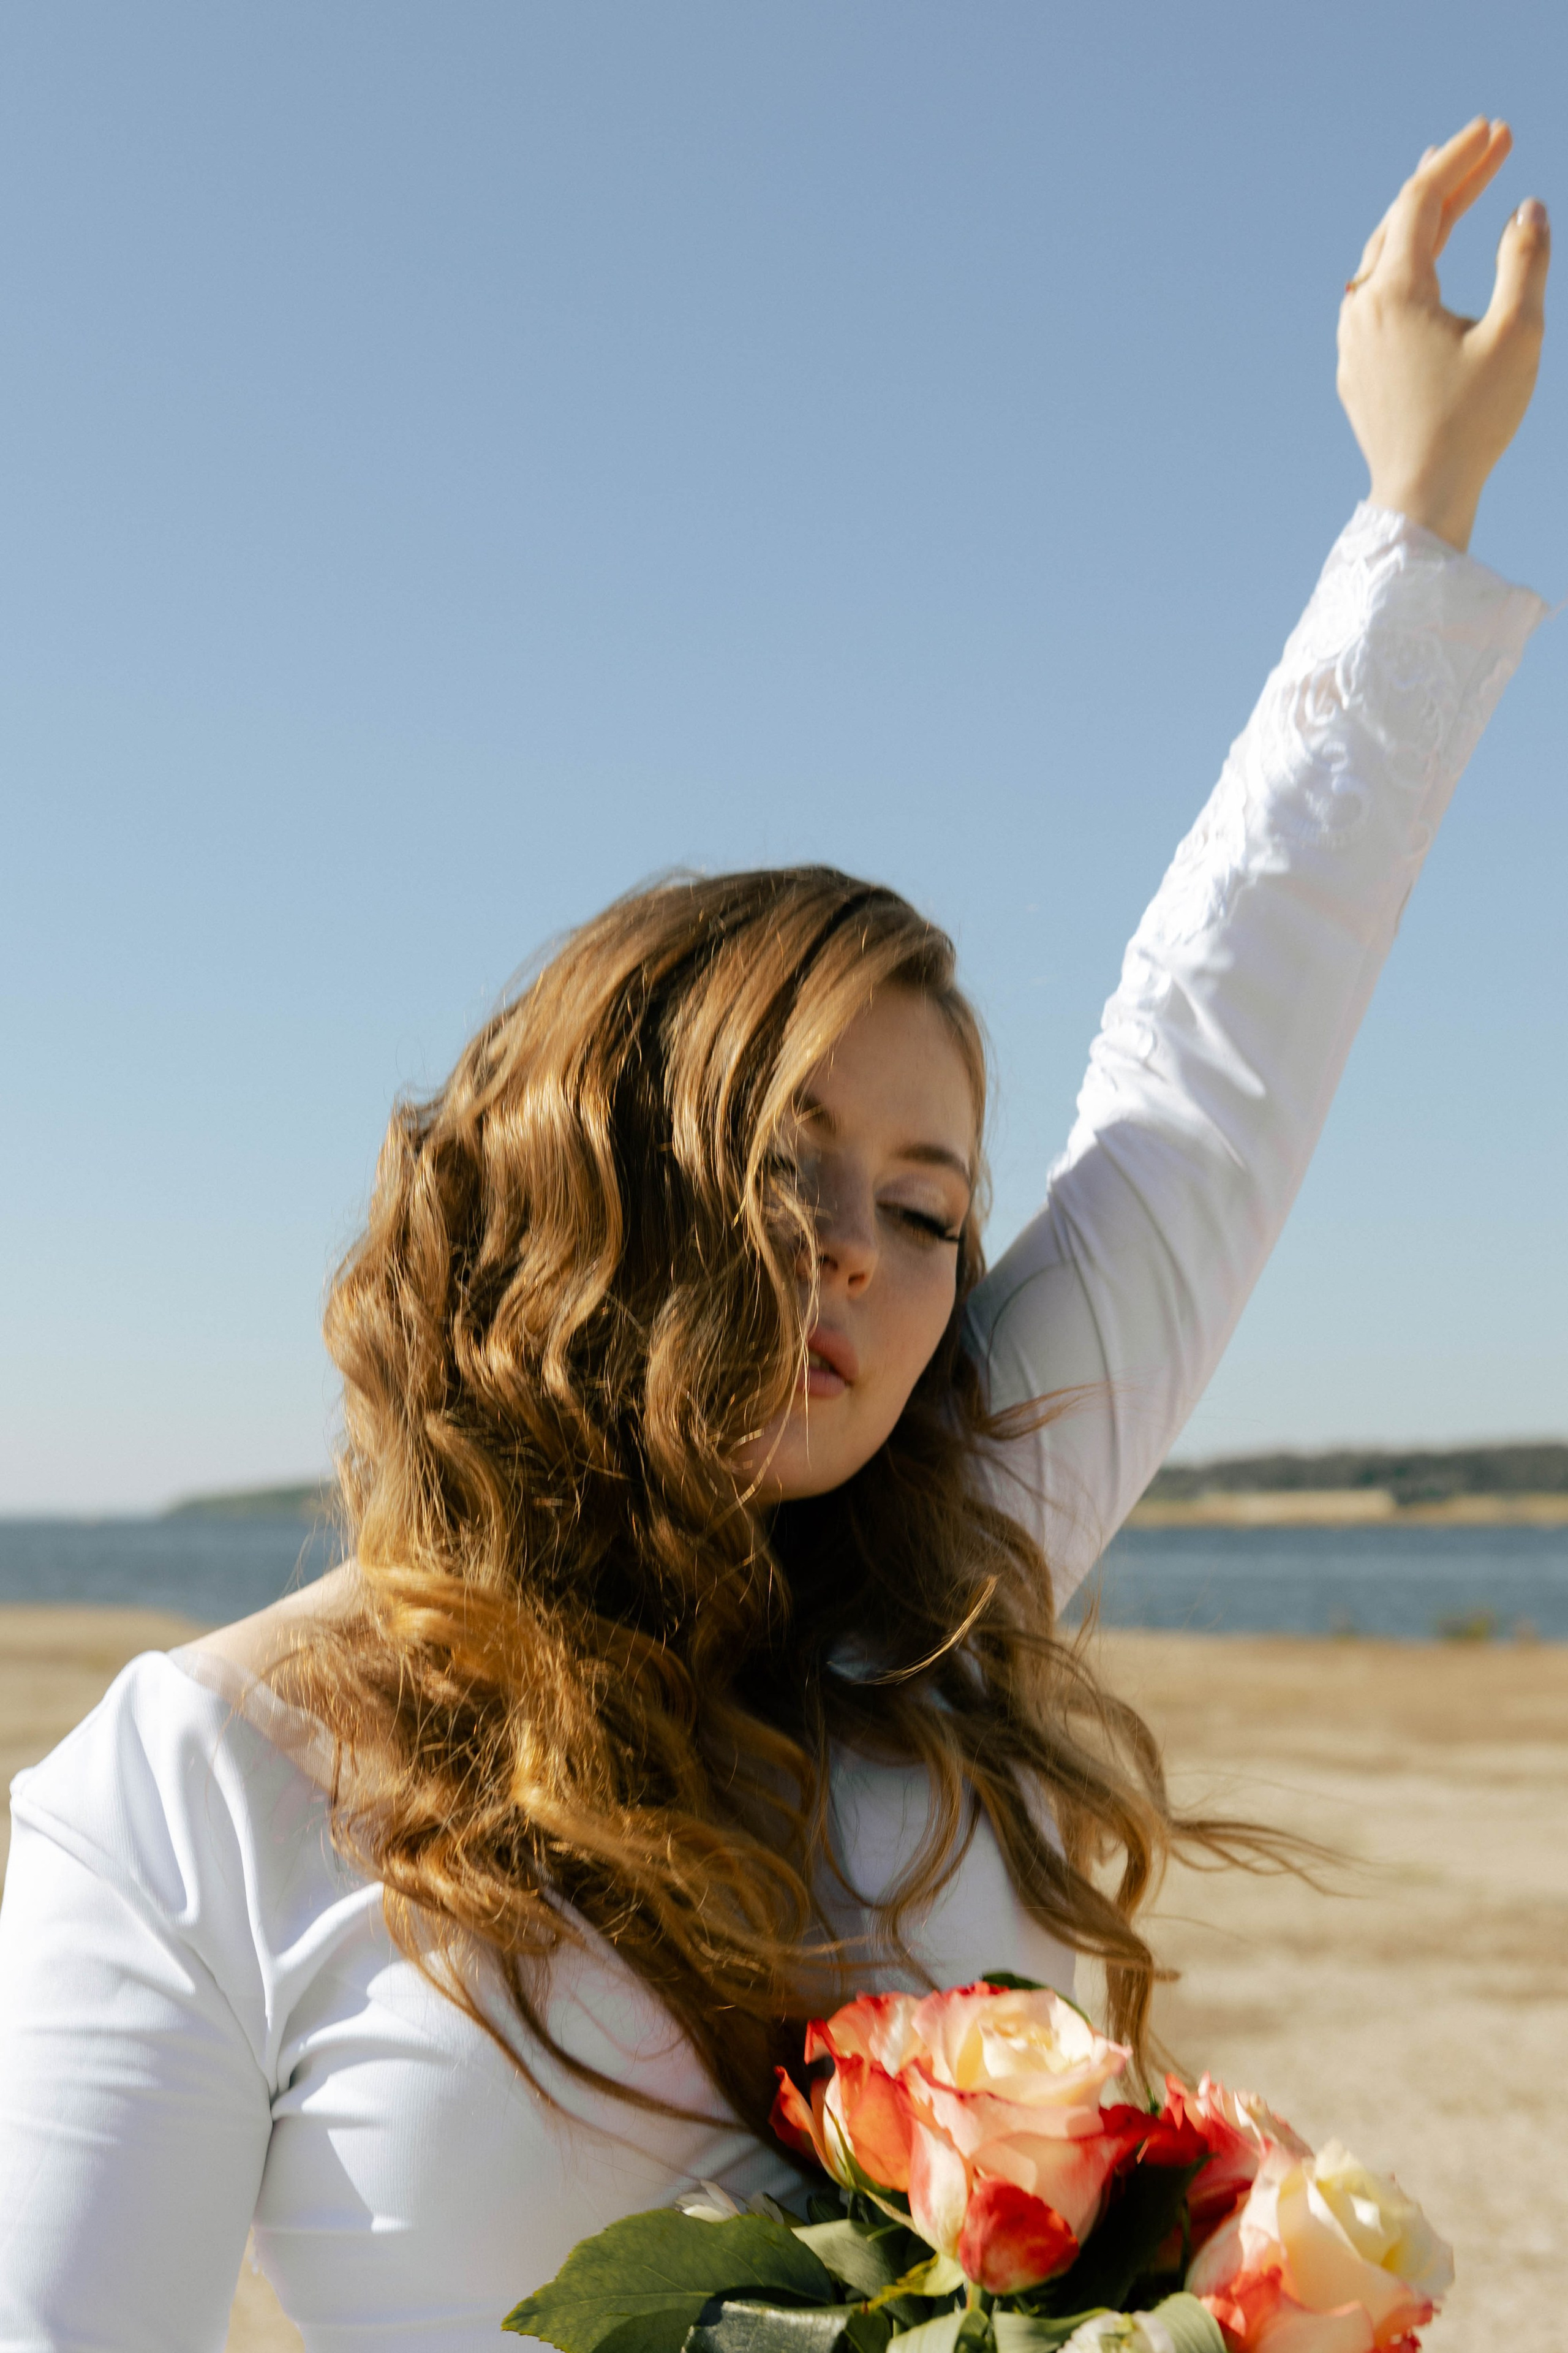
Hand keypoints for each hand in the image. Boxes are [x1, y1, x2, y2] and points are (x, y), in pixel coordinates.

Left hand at [1337, 119, 1548, 551]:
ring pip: (1381, 259)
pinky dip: (1402, 265)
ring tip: (1452, 189)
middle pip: (1399, 222)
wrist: (1421, 497)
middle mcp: (1360, 308)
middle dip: (1447, 179)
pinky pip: (1373, 297)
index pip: (1420, 200)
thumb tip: (1526, 209)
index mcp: (1394, 293)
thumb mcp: (1515, 334)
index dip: (1459, 158)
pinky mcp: (1353, 369)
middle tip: (1489, 144)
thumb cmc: (1472, 422)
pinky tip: (1418, 262)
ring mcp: (1350, 341)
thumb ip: (1523, 262)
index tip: (1494, 129)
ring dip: (1420, 220)